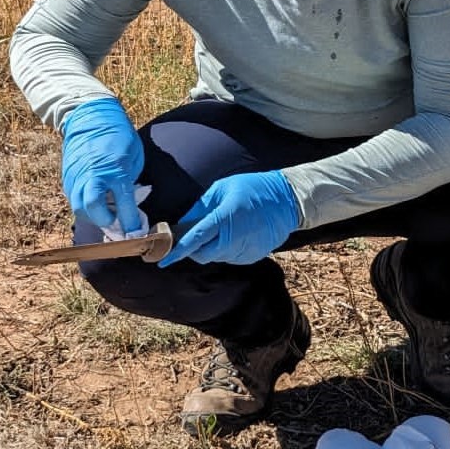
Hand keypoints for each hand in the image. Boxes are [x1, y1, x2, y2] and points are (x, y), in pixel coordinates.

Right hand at [61, 98, 144, 231]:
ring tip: (108, 213)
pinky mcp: (67, 177)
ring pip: (80, 208)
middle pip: (94, 209)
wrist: (90, 116)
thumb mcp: (134, 156)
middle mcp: (93, 175)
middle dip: (106, 222)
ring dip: (95, 216)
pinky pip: (74, 199)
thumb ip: (130, 181)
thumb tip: (131, 205)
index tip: (137, 236)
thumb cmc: (118, 135)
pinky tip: (97, 202)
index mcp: (115, 170)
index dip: (131, 224)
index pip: (124, 204)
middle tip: (118, 224)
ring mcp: (76, 177)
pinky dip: (86, 205)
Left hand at [159, 170, 299, 266]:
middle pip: (202, 254)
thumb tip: (183, 223)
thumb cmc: (253, 189)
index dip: (176, 251)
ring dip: (211, 246)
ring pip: (216, 256)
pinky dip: (225, 248)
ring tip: (222, 227)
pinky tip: (235, 232)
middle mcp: (233, 239)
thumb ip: (201, 207)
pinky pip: (230, 256)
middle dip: (193, 248)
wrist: (287, 202)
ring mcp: (243, 251)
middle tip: (192, 235)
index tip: (162, 259)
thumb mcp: (223, 188)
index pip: (194, 239)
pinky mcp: (251, 257)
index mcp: (224, 218)